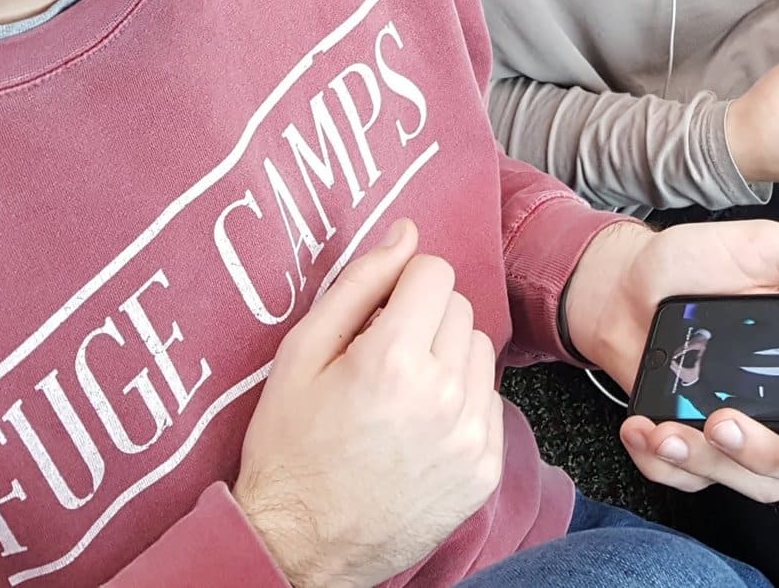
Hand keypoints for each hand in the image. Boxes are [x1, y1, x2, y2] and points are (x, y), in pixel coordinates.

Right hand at [233, 221, 502, 587]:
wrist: (298, 546)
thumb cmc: (289, 450)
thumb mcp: (300, 355)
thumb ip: (358, 283)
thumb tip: (405, 232)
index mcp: (394, 359)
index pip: (435, 272)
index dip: (401, 285)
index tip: (378, 313)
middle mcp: (443, 396)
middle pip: (460, 309)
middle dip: (423, 318)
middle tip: (382, 356)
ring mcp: (470, 438)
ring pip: (480, 352)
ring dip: (446, 357)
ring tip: (401, 392)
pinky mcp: (484, 471)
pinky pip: (489, 402)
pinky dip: (461, 402)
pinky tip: (419, 425)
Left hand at [562, 220, 778, 502]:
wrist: (622, 281)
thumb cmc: (696, 263)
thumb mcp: (766, 246)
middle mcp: (776, 408)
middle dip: (761, 456)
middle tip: (724, 422)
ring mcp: (730, 431)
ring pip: (740, 481)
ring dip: (705, 463)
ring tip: (668, 429)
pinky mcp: (686, 445)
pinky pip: (685, 480)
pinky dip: (662, 463)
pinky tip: (644, 428)